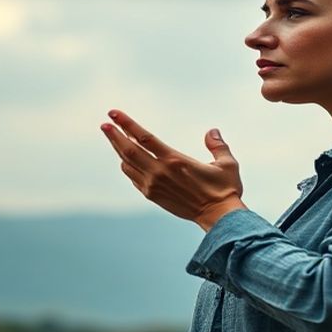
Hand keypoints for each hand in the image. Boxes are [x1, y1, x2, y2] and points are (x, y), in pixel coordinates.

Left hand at [100, 109, 246, 230]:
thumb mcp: (226, 163)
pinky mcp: (153, 196)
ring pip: (128, 164)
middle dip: (114, 135)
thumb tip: (212, 131)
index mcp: (175, 160)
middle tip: (105, 124)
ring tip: (113, 137)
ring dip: (118, 149)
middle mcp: (160, 172)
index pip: (144, 137)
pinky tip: (126, 160)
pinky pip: (134, 178)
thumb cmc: (225, 189)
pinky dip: (127, 166)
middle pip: (129, 150)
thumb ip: (217, 145)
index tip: (114, 114)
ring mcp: (154, 185)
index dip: (127, 124)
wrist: (218, 217)